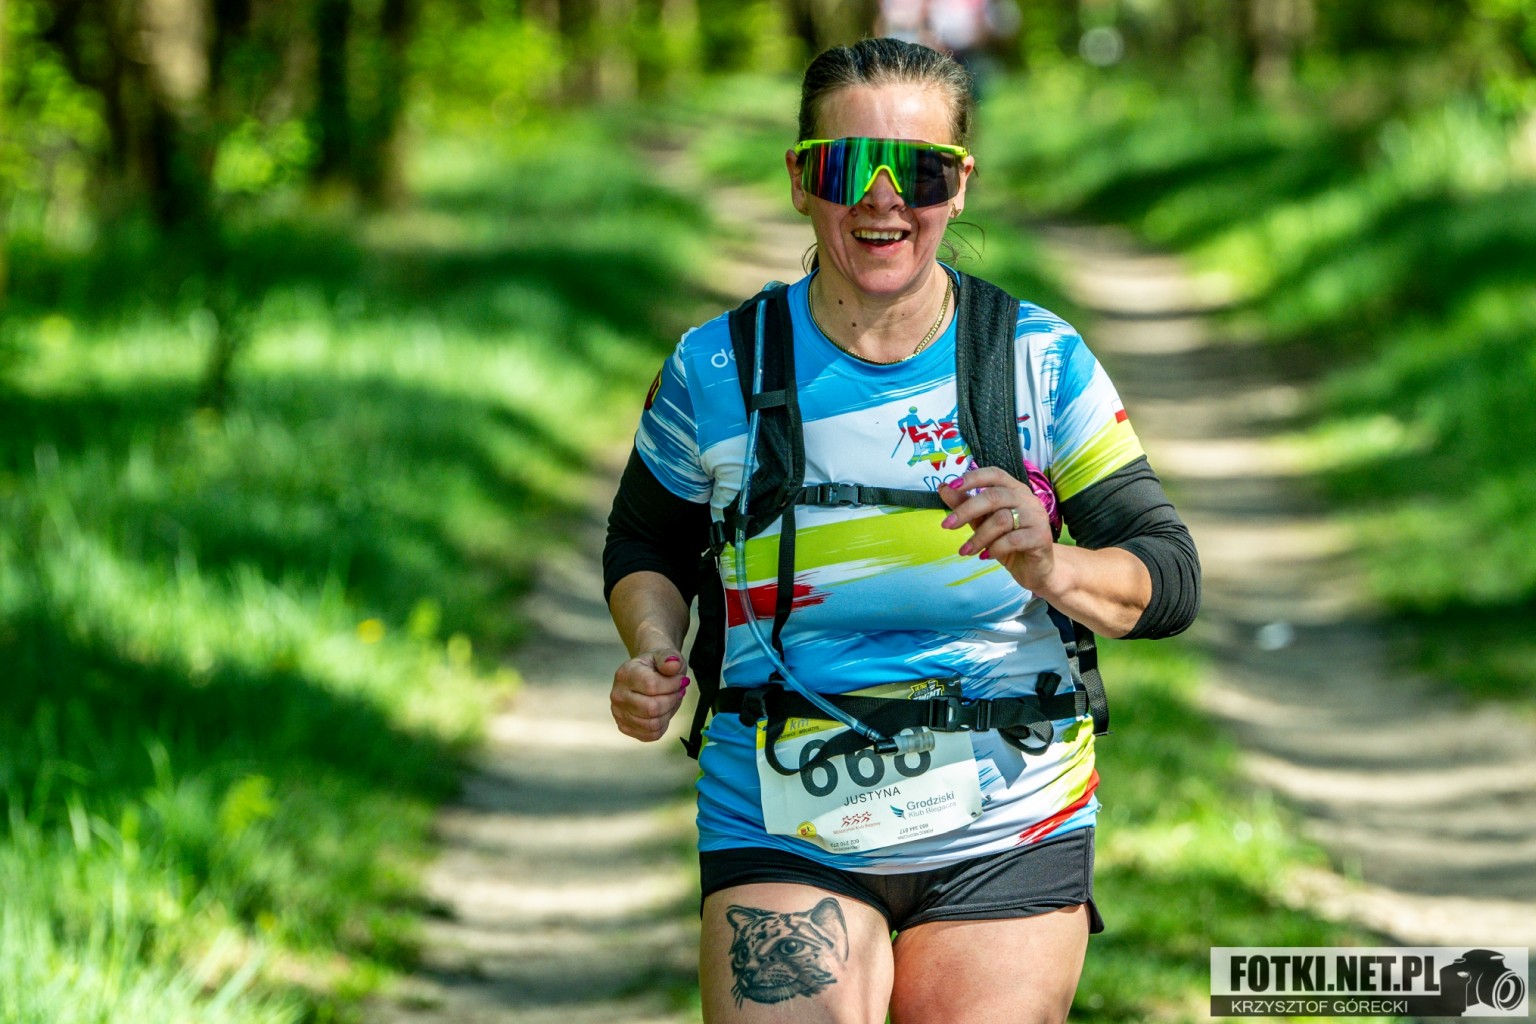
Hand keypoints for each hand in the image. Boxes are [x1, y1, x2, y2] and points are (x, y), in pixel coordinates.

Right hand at [610, 647, 689, 741]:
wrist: (647, 673)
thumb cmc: (657, 665)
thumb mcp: (665, 655)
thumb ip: (669, 658)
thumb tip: (673, 665)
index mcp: (625, 673)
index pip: (652, 686)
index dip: (673, 685)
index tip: (681, 680)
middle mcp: (618, 694)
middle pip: (652, 708)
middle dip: (672, 700)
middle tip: (677, 692)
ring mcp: (619, 713)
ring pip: (652, 724)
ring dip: (668, 713)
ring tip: (670, 700)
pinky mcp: (625, 727)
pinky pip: (650, 735)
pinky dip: (662, 725)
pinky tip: (663, 712)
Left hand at [939, 466, 1058, 594]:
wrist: (1034, 569)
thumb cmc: (1007, 541)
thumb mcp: (982, 522)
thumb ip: (965, 504)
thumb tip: (943, 488)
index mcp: (1014, 489)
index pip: (994, 474)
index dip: (972, 478)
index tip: (951, 486)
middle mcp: (1027, 498)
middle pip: (994, 497)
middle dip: (966, 510)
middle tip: (946, 525)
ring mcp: (1036, 517)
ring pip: (1001, 520)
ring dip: (978, 537)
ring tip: (965, 550)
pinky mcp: (1040, 537)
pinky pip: (1012, 540)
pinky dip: (994, 549)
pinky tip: (985, 556)